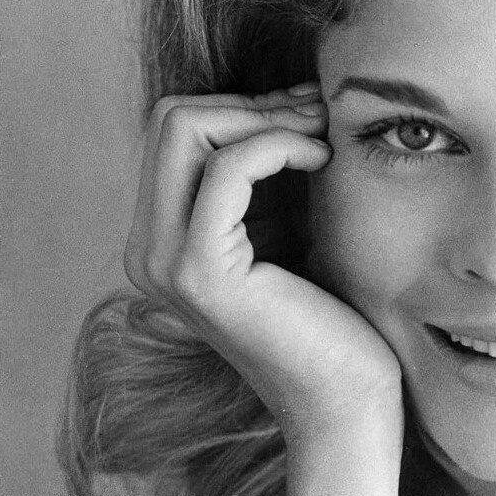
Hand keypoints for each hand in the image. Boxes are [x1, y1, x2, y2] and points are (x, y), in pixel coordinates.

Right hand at [124, 83, 402, 449]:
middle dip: (251, 101)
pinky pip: (228, 167)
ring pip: (186, 128)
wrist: (347, 401)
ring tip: (323, 135)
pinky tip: (322, 158)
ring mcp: (165, 261)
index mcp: (162, 237)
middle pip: (171, 117)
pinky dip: (279, 145)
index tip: (306, 111)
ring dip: (267, 115)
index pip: (175, 128)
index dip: (243, 103)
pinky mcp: (201, 272)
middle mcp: (147, 248)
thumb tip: (288, 95)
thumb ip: (267, 174)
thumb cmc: (333, 313)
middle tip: (316, 116)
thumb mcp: (291, 225)